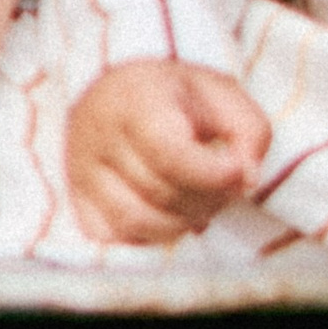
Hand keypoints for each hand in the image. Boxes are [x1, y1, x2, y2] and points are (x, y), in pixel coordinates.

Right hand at [63, 62, 268, 246]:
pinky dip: (151, 236)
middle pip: (161, 191)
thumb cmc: (178, 96)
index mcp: (134, 96)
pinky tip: (167, 212)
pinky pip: (118, 238)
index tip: (236, 171)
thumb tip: (247, 179)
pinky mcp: (77, 201)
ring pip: (138, 222)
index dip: (211, 174)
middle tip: (223, 184)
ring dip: (182, 221)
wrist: (120, 90)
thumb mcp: (221, 93)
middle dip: (206, 197)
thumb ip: (249, 130)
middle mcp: (98, 132)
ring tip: (199, 200)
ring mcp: (81, 169)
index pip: (168, 153)